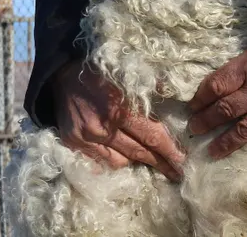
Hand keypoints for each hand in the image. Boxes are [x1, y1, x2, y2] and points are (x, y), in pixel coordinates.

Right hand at [52, 60, 185, 180]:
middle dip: (160, 163)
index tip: (182, 160)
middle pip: (138, 152)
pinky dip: (116, 161)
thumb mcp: (129, 74)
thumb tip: (177, 96)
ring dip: (138, 162)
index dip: (168, 150)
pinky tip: (126, 157)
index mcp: (120, 108)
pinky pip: (101, 162)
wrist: (63, 75)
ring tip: (152, 161)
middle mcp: (103, 127)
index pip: (151, 135)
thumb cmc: (101, 73)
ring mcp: (87, 138)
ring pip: (120, 161)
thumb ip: (152, 88)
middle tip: (177, 173)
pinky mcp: (74, 144)